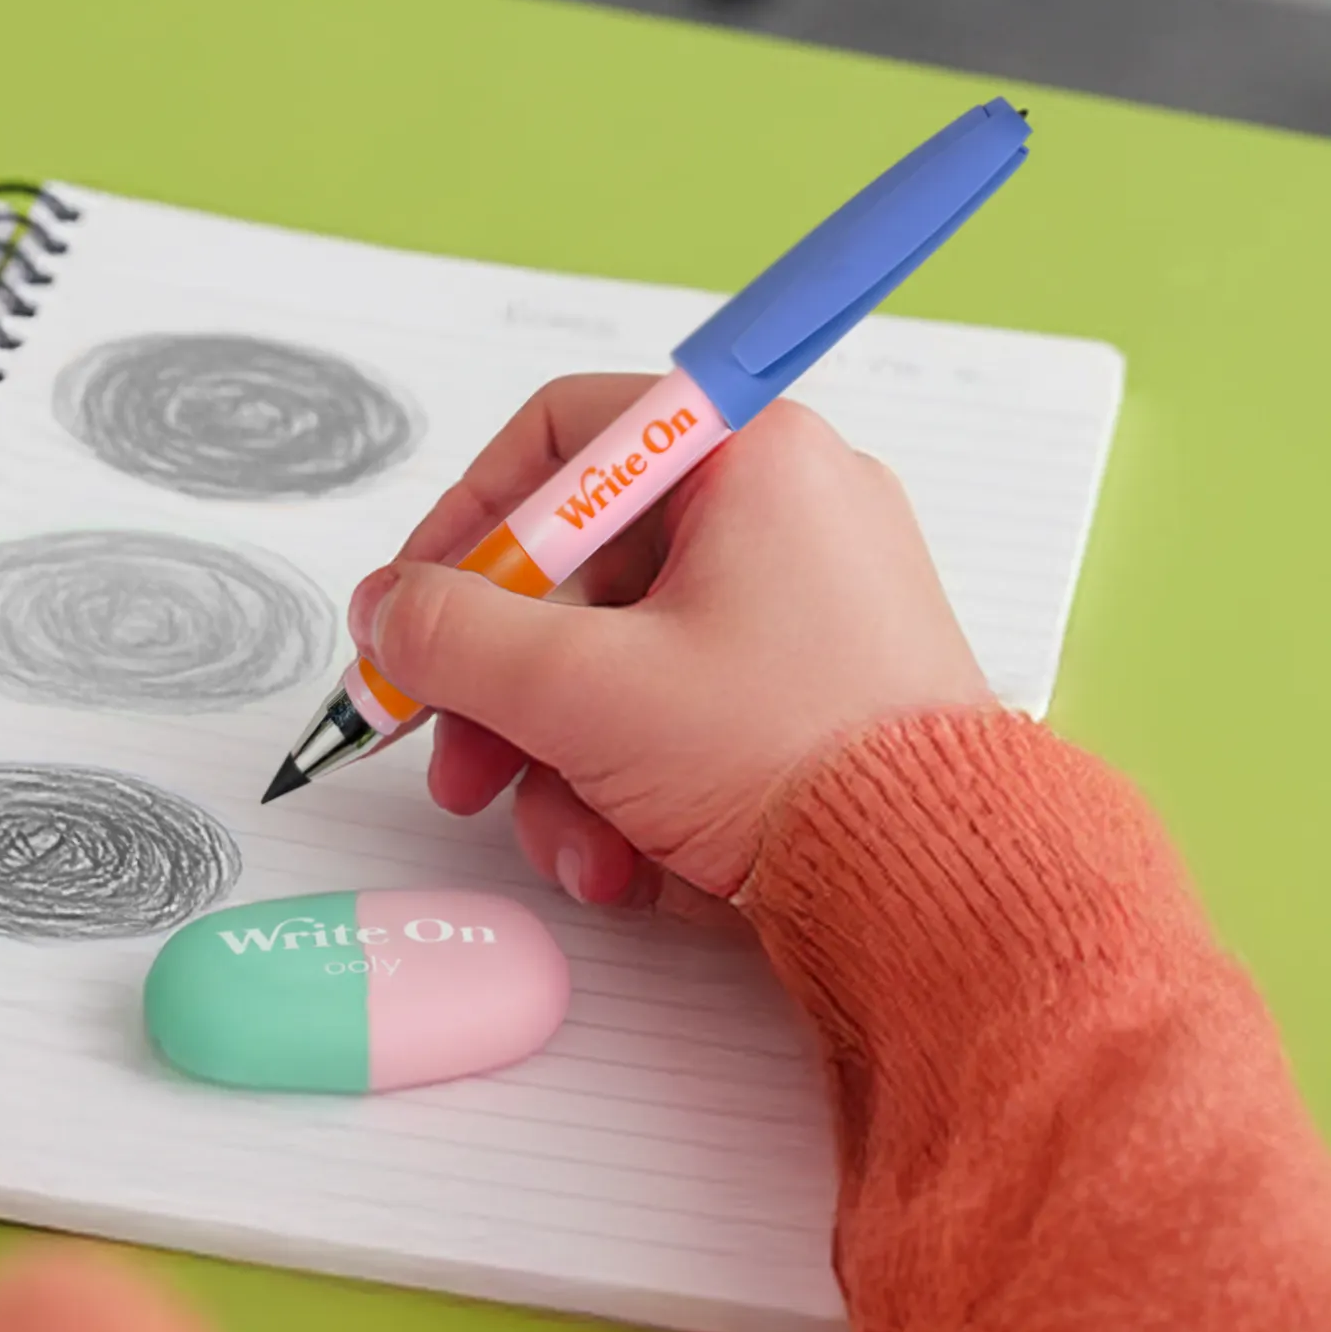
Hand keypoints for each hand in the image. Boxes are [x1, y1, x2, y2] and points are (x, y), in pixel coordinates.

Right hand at [353, 377, 994, 903]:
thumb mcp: (580, 690)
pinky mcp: (823, 689)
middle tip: (456, 759)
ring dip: (565, 759)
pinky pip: (689, 708)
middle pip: (583, 570)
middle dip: (506, 687)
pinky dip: (637, 781)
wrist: (944, 894)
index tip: (415, 604)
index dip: (467, 522)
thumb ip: (453, 637)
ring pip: (625, 657)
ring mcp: (813, 603)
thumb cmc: (791, 758)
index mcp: (750, 454)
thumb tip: (387, 613)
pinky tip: (629, 861)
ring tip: (566, 845)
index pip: (563, 438)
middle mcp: (789, 508)